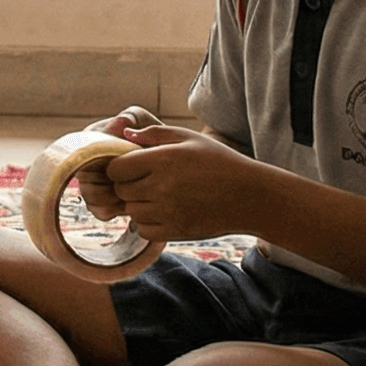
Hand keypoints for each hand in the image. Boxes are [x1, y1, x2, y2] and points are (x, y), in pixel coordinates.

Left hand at [77, 120, 252, 242]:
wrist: (249, 196)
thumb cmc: (219, 162)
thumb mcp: (189, 138)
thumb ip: (154, 133)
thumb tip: (125, 134)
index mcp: (162, 160)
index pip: (116, 169)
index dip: (120, 167)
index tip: (133, 166)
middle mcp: (161, 187)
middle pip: (121, 191)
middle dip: (128, 185)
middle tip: (147, 180)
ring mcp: (167, 212)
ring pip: (131, 211)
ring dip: (138, 204)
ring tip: (159, 195)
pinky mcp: (174, 232)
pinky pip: (143, 230)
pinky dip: (148, 223)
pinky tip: (164, 212)